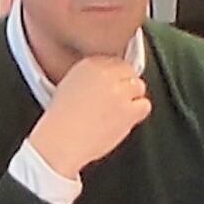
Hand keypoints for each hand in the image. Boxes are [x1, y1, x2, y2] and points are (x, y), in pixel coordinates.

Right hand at [25, 56, 149, 178]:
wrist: (60, 141)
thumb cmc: (60, 121)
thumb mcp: (69, 86)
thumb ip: (90, 78)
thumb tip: (110, 81)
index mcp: (89, 64)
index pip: (114, 62)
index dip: (115, 77)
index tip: (111, 88)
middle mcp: (105, 74)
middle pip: (129, 72)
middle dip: (125, 86)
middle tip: (115, 102)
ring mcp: (118, 91)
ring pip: (139, 87)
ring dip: (132, 99)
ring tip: (117, 113)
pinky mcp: (128, 109)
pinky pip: (144, 105)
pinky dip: (137, 114)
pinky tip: (122, 121)